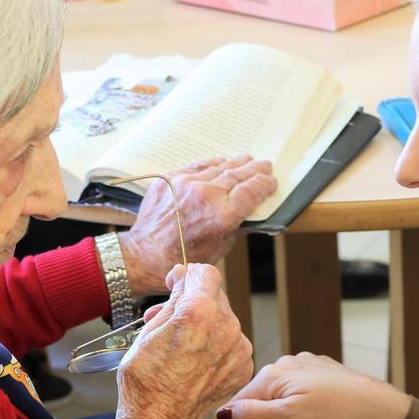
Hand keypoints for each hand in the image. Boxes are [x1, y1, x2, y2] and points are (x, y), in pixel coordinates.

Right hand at [115, 264, 252, 418]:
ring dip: (206, 326)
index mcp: (199, 310)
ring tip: (181, 346)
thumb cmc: (147, 378)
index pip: (205, 273)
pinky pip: (232, 344)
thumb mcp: (150, 329)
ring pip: (224, 321)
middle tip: (171, 320)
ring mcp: (239, 347)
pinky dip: (217, 347)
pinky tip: (196, 362)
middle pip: (215, 297)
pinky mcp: (244, 365)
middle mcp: (226, 325)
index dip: (188, 276)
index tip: (176, 285)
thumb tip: (184, 275)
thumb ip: (174, 297)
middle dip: (194, 303)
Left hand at [118, 155, 275, 296]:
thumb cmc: (184, 258)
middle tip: (265, 165)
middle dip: (255, 170)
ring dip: (237, 163)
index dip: (265, 184)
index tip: (271, 182)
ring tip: (247, 160)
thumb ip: (239, 226)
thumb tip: (254, 212)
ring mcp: (187, 184)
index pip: (252, 190)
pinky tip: (222, 162)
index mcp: (222, 216)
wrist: (147, 254)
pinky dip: (214, 164)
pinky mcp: (171, 178)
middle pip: (239, 175)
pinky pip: (199, 165)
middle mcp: (206, 195)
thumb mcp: (221, 247)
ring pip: (220, 166)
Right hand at [217, 352, 410, 418]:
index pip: (239, 400)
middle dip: (258, 417)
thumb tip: (223, 413)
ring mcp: (305, 364)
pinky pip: (297, 387)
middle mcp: (285, 363)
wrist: (377, 406)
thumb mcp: (290, 418)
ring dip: (278, 410)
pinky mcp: (321, 370)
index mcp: (273, 374)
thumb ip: (255, 414)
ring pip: (278, 391)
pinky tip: (310, 414)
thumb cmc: (335, 413)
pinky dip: (296, 402)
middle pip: (258, 394)